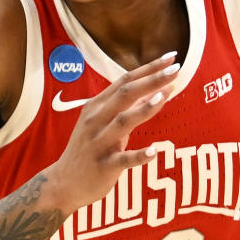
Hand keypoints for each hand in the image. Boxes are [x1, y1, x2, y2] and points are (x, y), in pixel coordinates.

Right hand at [43, 52, 178, 210]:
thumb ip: (128, 106)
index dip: (148, 68)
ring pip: (123, 122)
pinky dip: (139, 155)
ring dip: (143, 109)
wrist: (63, 182)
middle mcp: (96, 120)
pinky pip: (123, 160)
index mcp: (97, 106)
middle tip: (176, 69)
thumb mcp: (104, 122)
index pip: (125, 81)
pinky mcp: (104, 166)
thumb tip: (156, 89)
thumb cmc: (90, 148)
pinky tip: (155, 151)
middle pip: (125, 94)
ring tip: (164, 97)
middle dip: (152, 80)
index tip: (171, 57)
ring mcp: (99, 143)